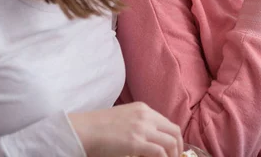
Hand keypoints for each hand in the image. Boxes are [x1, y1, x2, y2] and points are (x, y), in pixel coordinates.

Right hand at [68, 102, 182, 156]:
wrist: (81, 130)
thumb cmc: (96, 127)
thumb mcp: (123, 119)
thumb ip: (138, 125)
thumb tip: (148, 141)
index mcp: (143, 109)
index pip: (167, 123)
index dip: (174, 138)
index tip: (174, 149)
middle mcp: (146, 116)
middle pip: (174, 131)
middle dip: (179, 147)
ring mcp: (142, 129)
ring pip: (171, 142)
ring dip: (173, 155)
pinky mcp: (136, 142)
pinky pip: (160, 152)